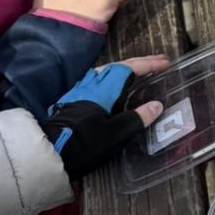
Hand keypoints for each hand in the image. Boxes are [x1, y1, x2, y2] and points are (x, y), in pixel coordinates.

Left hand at [44, 59, 168, 179]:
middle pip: (117, 66)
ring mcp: (80, 91)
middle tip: (158, 62)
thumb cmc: (85, 142)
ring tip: (138, 70)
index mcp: (104, 89)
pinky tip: (113, 85)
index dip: (148, 65)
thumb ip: (138, 118)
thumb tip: (157, 105)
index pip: (129, 70)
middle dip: (139, 63)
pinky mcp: (72, 100)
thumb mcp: (116, 134)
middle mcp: (92, 84)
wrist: (49, 152)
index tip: (165, 63)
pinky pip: (97, 80)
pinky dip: (112, 77)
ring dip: (124, 68)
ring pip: (105, 71)